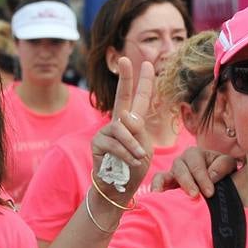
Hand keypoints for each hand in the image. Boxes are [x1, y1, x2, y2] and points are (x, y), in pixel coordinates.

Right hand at [89, 58, 155, 203]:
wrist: (119, 189)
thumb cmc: (133, 168)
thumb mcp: (144, 148)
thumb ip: (138, 130)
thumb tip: (124, 115)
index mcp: (134, 122)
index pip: (140, 98)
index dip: (144, 81)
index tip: (149, 64)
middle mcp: (119, 122)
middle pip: (122, 96)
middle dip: (125, 77)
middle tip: (125, 59)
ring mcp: (107, 131)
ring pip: (122, 129)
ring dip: (134, 146)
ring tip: (139, 158)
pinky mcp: (98, 142)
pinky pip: (115, 143)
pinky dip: (126, 154)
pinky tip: (130, 162)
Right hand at [162, 146, 236, 197]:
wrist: (217, 183)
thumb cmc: (221, 172)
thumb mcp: (228, 165)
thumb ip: (223, 165)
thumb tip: (212, 175)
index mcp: (195, 154)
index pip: (196, 164)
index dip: (203, 178)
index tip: (210, 193)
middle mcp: (181, 161)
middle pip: (180, 169)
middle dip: (188, 182)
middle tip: (195, 195)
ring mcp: (171, 172)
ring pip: (164, 175)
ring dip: (168, 186)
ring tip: (172, 198)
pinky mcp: (165, 184)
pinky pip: (157, 183)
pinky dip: (155, 188)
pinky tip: (156, 196)